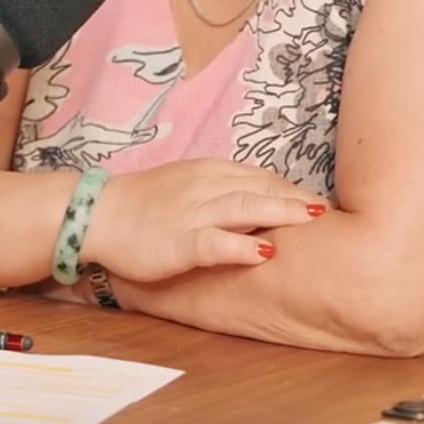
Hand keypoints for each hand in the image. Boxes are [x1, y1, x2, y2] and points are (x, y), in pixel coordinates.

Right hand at [80, 159, 323, 282]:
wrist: (97, 214)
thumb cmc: (140, 204)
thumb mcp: (184, 183)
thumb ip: (218, 188)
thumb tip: (256, 199)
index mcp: (208, 171)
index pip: (260, 176)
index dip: (290, 188)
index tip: (315, 201)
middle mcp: (206, 186)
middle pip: (261, 188)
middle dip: (296, 197)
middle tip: (326, 210)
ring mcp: (193, 212)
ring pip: (246, 207)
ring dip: (281, 211)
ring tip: (310, 219)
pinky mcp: (180, 241)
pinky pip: (216, 241)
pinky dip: (242, 245)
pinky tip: (265, 252)